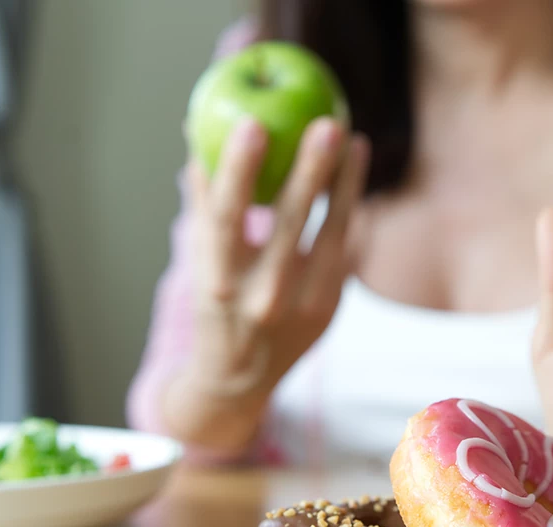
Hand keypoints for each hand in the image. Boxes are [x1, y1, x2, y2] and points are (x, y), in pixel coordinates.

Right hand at [166, 117, 369, 452]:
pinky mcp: (330, 308)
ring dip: (346, 185)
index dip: (238, 169)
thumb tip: (197, 135)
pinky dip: (351, 210)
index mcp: (217, 280)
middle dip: (310, 171)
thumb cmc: (215, 303)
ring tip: (354, 140)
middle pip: (289, 224)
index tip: (252, 121)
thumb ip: (203, 202)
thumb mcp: (200, 259)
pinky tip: (355, 174)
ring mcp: (301, 307)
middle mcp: (260, 297)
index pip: (226, 217)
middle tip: (326, 123)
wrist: (238, 379)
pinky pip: (346, 249)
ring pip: (331, 235)